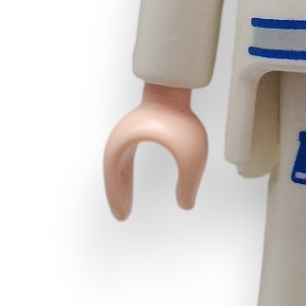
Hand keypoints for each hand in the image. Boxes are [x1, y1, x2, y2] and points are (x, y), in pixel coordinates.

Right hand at [103, 83, 207, 218]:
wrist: (174, 87)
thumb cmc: (180, 119)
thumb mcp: (191, 156)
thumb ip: (189, 182)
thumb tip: (186, 205)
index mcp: (124, 145)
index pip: (115, 178)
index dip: (117, 198)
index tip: (122, 217)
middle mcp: (120, 140)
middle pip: (114, 174)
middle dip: (118, 196)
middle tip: (122, 216)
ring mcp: (126, 134)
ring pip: (117, 167)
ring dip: (120, 185)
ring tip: (125, 205)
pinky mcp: (135, 130)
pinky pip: (124, 159)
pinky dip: (125, 174)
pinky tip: (128, 182)